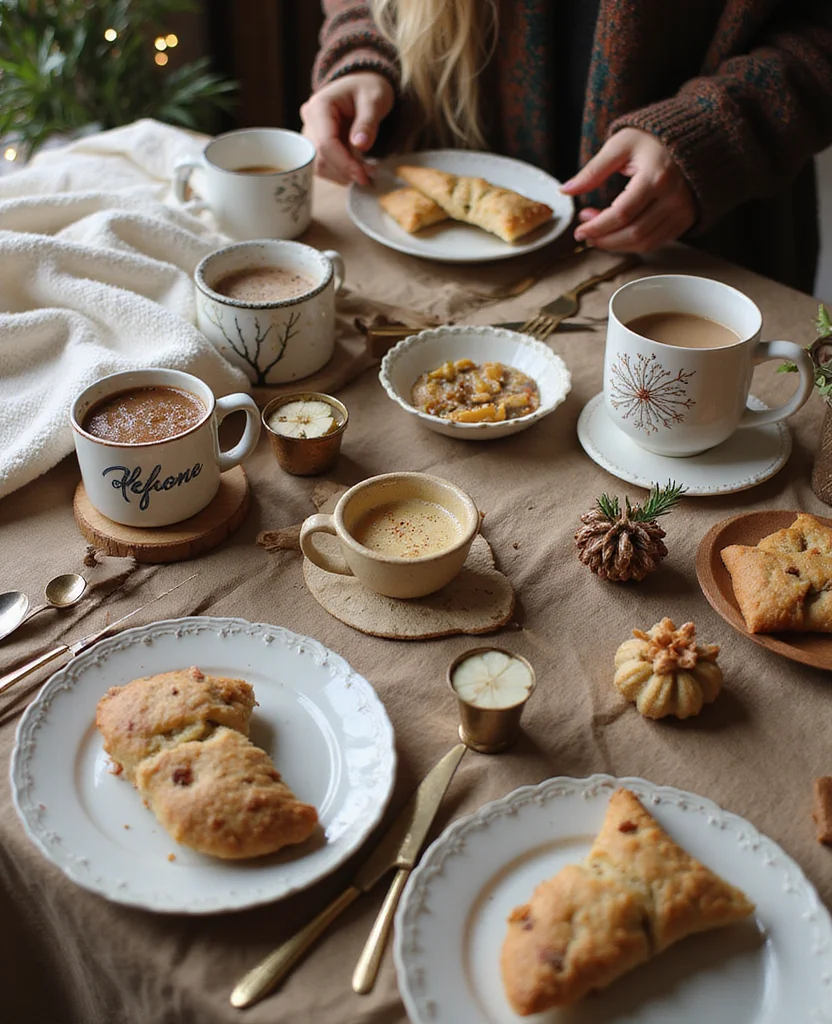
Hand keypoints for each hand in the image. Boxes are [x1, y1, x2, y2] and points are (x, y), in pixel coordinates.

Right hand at [300, 72, 394, 185]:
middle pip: (320, 158)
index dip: (344, 164)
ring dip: (343, 175)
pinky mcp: (317, 145)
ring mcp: (311, 134)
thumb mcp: (374, 100)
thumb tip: (360, 145)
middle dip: (345, 171)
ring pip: (319, 166)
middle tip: (369, 176)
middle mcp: (310, 121)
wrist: (363, 85)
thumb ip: (367, 122)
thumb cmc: (369, 88)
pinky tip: (357, 168)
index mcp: (319, 106)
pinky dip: (341, 172)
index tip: (364, 176)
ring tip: (366, 171)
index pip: (325, 144)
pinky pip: (324, 166)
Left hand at [560, 128, 695, 252]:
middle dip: (604, 239)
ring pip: (645, 243)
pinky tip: (618, 233)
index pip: (621, 214)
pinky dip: (633, 244)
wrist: (691, 137)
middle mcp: (674, 197)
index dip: (597, 227)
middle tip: (585, 233)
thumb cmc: (651, 139)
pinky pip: (657, 242)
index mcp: (657, 177)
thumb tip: (565, 190)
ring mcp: (683, 210)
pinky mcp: (686, 219)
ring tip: (599, 233)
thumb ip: (592, 171)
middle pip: (633, 233)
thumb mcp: (619, 146)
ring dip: (617, 245)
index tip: (579, 229)